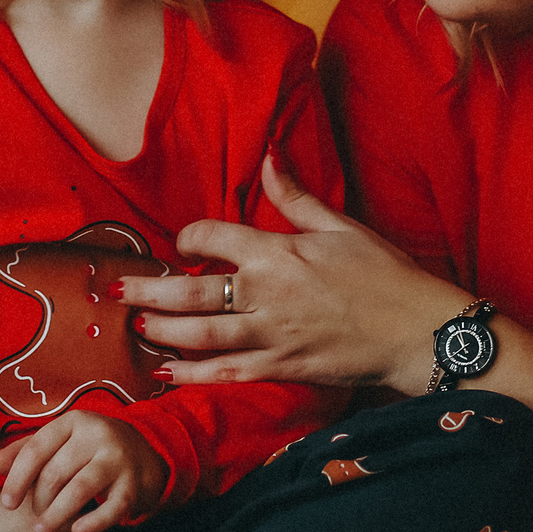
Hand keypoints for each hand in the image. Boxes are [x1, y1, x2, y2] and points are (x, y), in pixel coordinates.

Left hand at [0, 413, 168, 531]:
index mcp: (73, 422)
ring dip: (57, 516)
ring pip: (80, 490)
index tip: (7, 503)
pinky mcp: (134, 484)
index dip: (17, 478)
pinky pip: (111, 508)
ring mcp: (118, 459)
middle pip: (56, 473)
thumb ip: (24, 451)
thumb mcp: (59, 443)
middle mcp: (97, 435)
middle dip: (39, 501)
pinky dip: (92, 523)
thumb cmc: (89, 450)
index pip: (36, 448)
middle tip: (32, 520)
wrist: (144, 452)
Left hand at [118, 156, 468, 391]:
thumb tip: (268, 157)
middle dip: (149, 288)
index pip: (215, 237)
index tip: (182, 240)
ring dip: (162, 328)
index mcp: (279, 252)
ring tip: (136, 322)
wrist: (416, 331)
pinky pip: (225, 372)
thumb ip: (296, 197)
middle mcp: (266, 294)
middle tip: (116, 287)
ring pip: (200, 333)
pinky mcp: (280, 368)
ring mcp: (271, 335)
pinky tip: (165, 372)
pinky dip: (192, 374)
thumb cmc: (385, 275)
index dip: (190, 235)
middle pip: (192, 291)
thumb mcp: (342, 226)